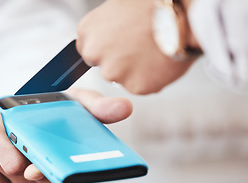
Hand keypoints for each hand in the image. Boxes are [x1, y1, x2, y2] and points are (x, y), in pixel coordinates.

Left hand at [0, 89, 131, 182]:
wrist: (41, 119)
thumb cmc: (63, 114)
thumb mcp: (84, 105)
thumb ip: (101, 107)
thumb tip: (125, 107)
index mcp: (69, 167)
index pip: (59, 178)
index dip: (46, 174)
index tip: (35, 168)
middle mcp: (47, 182)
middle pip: (19, 171)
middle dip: (5, 142)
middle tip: (2, 117)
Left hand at [76, 0, 195, 94]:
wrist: (183, 16)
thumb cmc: (153, 5)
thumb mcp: (118, 5)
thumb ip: (103, 27)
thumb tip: (103, 36)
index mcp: (88, 31)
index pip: (87, 51)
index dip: (105, 49)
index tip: (118, 45)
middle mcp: (96, 54)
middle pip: (104, 67)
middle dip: (118, 61)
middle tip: (138, 47)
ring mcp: (115, 73)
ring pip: (122, 78)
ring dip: (134, 70)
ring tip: (151, 51)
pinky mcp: (135, 86)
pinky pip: (140, 86)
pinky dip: (149, 78)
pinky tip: (159, 61)